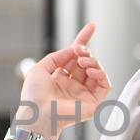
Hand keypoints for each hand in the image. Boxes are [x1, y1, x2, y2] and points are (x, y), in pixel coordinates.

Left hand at [18, 22, 111, 138]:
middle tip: (79, 51)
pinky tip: (91, 70)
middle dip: (86, 52)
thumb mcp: (40, 68)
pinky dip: (102, 74)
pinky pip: (105, 85)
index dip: (83, 40)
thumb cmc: (34, 95)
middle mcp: (73, 85)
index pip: (75, 56)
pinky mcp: (92, 103)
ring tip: (83, 61)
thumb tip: (73, 48)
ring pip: (97, 71)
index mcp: (60, 77)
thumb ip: (57, 56)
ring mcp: (83, 94)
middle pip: (87, 61)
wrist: (38, 114)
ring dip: (93, 61)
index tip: (92, 26)